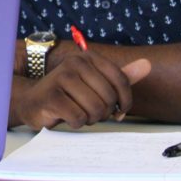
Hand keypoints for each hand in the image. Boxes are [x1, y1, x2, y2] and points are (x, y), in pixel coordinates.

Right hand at [9, 51, 150, 129]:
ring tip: (80, 114)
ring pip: (95, 109)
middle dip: (104, 112)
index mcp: (89, 57)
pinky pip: (78, 117)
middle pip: (108, 97)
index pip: (121, 80)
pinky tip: (68, 117)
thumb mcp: (96, 83)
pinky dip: (77, 123)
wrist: (33, 101)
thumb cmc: (69, 94)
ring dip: (90, 119)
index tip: (120, 111)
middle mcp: (75, 63)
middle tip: (92, 112)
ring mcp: (61, 77)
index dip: (125, 101)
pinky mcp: (51, 96)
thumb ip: (122, 76)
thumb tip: (147, 64)